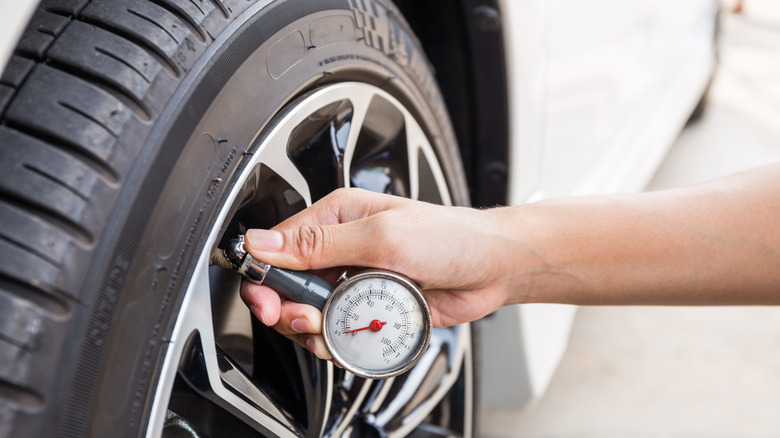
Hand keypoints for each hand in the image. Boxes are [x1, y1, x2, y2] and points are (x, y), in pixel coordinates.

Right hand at [240, 188, 526, 358]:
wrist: (491, 267)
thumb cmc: (449, 237)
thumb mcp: (382, 236)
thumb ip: (320, 243)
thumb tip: (264, 242)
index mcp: (335, 217)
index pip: (277, 246)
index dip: (264, 278)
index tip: (269, 302)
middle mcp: (340, 248)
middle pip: (288, 286)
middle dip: (290, 309)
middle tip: (307, 320)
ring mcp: (354, 280)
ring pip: (310, 313)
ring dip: (315, 329)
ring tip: (333, 330)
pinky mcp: (369, 306)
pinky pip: (338, 330)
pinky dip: (338, 341)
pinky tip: (352, 338)